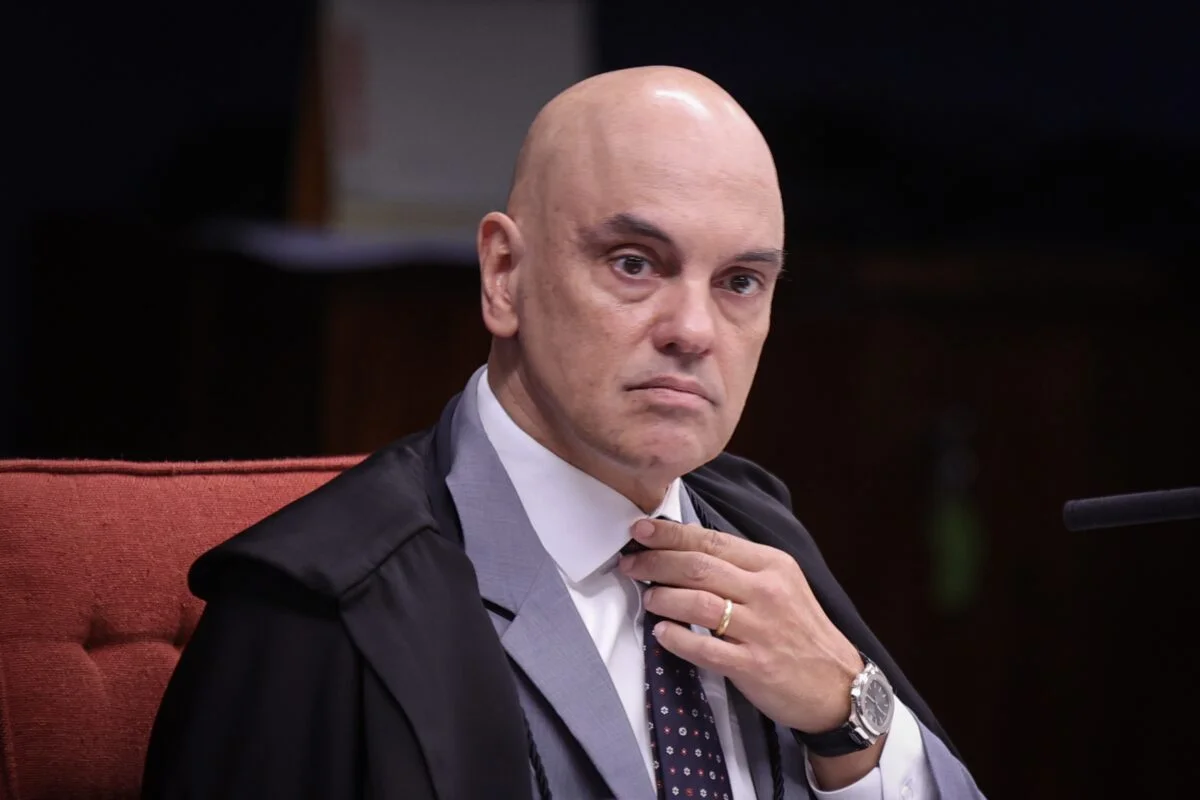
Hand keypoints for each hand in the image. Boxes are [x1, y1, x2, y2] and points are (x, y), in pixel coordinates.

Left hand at [618, 517, 863, 735]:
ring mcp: (760, 629)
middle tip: (630, 564)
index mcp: (772, 565)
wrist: (839, 685)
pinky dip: (677, 639)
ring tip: (647, 599)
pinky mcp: (753, 665)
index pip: (712, 540)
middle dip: (656, 562)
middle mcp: (766, 592)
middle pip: (699, 567)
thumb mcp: (783, 584)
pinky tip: (662, 634)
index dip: (671, 535)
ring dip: (663, 598)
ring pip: (698, 603)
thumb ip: (741, 567)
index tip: (641, 530)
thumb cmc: (802, 632)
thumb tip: (687, 551)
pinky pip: (705, 648)